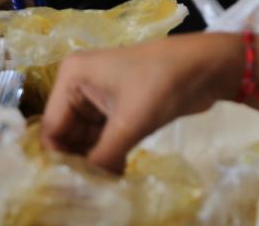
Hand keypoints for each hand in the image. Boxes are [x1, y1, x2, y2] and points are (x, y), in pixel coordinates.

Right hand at [41, 33, 240, 171]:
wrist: (207, 66)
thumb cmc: (163, 83)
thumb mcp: (130, 122)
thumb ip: (102, 157)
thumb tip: (84, 190)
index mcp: (71, 77)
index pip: (51, 128)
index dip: (59, 158)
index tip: (71, 186)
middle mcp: (79, 85)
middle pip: (66, 135)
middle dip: (77, 162)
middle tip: (88, 189)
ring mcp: (98, 97)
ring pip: (85, 139)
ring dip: (93, 162)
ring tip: (102, 186)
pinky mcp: (118, 108)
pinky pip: (103, 138)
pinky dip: (107, 155)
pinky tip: (115, 175)